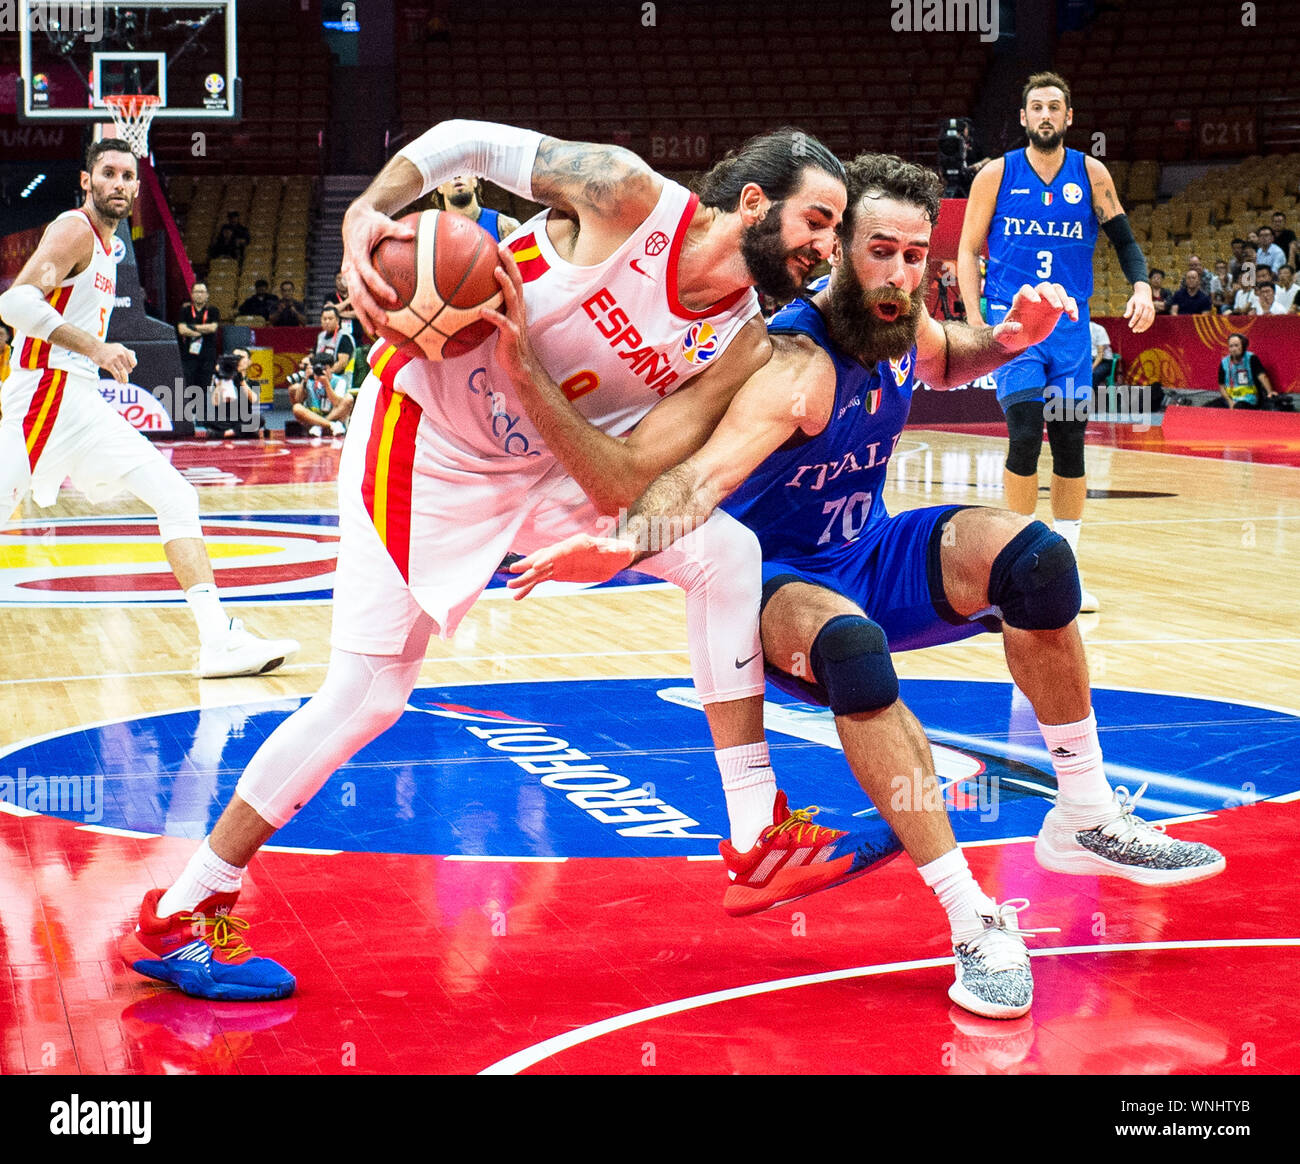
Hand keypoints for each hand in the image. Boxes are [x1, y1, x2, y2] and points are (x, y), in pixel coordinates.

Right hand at [95, 342, 136, 382]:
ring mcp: (114, 359)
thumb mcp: (118, 347)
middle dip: (126, 372)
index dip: (132, 366)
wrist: (94, 348)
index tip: (129, 368)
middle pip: (129, 368)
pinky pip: (116, 374)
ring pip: (123, 372)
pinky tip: (119, 382)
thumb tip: (133, 355)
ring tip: (124, 382)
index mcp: (124, 350)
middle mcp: (120, 354)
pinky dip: (119, 379)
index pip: (133, 362)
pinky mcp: (108, 364)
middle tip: (123, 374)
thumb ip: (126, 351)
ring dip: (124, 379)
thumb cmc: (106, 349)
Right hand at [340, 203, 416, 335]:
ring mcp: (348, 274)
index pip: (367, 274)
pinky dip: (363, 310)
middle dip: (369, 308)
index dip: (379, 287)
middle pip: (356, 292)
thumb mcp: (383, 223)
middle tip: (386, 320)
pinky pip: (355, 296)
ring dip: (363, 315)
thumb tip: (412, 234)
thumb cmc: (371, 222)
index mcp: (356, 254)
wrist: (353, 221)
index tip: (393, 297)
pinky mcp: (350, 278)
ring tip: (375, 330)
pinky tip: (374, 323)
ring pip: (352, 298)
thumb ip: (397, 230)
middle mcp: (349, 266)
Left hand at [480, 246, 542, 390]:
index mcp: (516, 305)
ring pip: (513, 298)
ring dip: (505, 284)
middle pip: (517, 281)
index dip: (510, 262)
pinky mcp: (512, 335)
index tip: (501, 245)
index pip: (515, 279)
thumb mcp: (498, 322)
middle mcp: (519, 309)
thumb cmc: (506, 343)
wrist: (519, 365)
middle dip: (510, 264)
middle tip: (501, 248)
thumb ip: (491, 308)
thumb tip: (468, 298)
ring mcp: (516, 321)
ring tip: (496, 271)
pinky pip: (502, 323)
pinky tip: (482, 311)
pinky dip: (493, 316)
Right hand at [506, 532, 637, 599]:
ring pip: (538, 570)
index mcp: (576, 544)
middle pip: (543, 558)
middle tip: (514, 575)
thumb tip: (624, 549)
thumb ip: (618, 550)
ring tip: (511, 587)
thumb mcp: (620, 550)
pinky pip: (540, 579)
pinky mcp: (557, 572)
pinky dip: (529, 586)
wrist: (614, 556)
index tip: (535, 566)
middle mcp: (563, 551)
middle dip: (529, 567)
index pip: (558, 551)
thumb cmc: (618, 551)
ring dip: (525, 579)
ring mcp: (558, 562)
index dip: (547, 558)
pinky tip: (518, 595)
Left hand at [994, 282, 1077, 350]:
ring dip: (1066, 299)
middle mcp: (1034, 298)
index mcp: (1019, 302)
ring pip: (1059, 291)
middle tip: (1058, 308)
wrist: (1017, 339)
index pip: (1026, 289)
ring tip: (1069, 312)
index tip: (1036, 303)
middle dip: (1052, 295)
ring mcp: (1046, 302)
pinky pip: (1068, 302)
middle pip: (1045, 287)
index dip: (1031, 293)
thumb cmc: (1006, 336)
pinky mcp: (1056, 309)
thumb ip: (1005, 330)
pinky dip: (1073, 308)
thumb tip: (1018, 327)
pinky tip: (1074, 319)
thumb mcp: (1001, 336)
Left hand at [1125, 283, 1154, 333]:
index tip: (1129, 326)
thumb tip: (1125, 317)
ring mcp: (1151, 309)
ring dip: (1143, 327)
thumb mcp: (1130, 302)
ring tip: (1138, 331)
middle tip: (1134, 330)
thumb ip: (1128, 310)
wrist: (1145, 292)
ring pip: (1148, 320)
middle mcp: (1147, 306)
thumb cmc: (1135, 299)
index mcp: (1140, 304)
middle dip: (1139, 325)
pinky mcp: (1153, 311)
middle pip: (1143, 318)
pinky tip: (1143, 329)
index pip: (1137, 314)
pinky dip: (1147, 325)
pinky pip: (1151, 320)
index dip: (1134, 320)